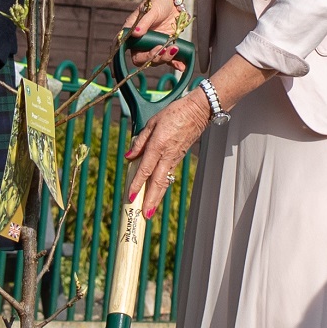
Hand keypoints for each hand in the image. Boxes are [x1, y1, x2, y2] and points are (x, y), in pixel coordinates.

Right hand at [123, 0, 187, 69]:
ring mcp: (153, 46)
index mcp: (132, 34)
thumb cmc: (157, 2)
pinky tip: (182, 67)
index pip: (128, 50)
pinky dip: (175, 63)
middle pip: (143, 59)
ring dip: (166, 58)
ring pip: (156, 60)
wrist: (172, 0)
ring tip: (175, 49)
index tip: (151, 52)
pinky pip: (169, 59)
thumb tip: (135, 33)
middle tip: (163, 50)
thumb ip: (144, 22)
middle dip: (154, 58)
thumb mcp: (151, 10)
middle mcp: (141, 43)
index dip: (138, 56)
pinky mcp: (165, 47)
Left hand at [123, 88, 210, 208]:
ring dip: (157, 198)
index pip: (145, 169)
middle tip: (144, 215)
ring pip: (164, 182)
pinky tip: (157, 194)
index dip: (137, 184)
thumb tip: (129, 156)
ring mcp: (174, 159)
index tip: (131, 196)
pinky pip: (168, 175)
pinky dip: (162, 187)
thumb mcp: (152, 123)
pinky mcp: (178, 158)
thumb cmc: (174, 113)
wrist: (197, 112)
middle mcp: (167, 156)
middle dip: (151, 200)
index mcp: (158, 145)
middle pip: (157, 183)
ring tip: (150, 211)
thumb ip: (140, 141)